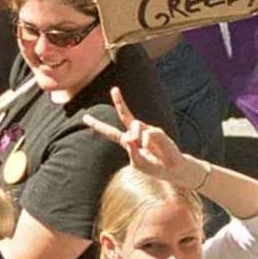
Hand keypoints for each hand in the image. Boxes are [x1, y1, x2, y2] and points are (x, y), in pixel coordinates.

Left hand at [84, 87, 198, 185]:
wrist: (172, 169)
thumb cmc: (154, 167)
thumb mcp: (137, 163)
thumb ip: (131, 152)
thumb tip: (128, 137)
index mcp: (128, 142)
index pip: (111, 132)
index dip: (98, 125)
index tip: (85, 118)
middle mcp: (137, 133)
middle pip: (125, 116)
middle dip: (119, 102)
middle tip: (114, 89)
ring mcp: (148, 131)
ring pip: (135, 126)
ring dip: (136, 136)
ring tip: (145, 148)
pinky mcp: (158, 132)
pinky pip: (147, 133)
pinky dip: (146, 142)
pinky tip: (150, 148)